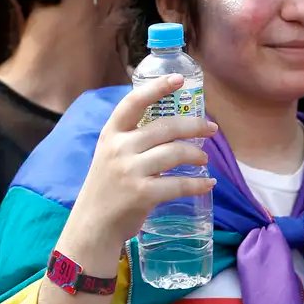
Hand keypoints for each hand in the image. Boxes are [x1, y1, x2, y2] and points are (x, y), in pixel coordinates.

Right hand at [60, 75, 217, 258]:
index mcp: (111, 134)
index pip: (133, 102)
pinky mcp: (141, 193)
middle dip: (195, 126)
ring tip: (204, 159)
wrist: (92, 225)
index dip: (157, 88)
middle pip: (166, 127)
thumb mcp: (113, 155)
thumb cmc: (109, 186)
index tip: (178, 79)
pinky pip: (180, 183)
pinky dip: (199, 183)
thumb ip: (135, 138)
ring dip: (197, 155)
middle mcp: (118, 148)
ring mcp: (129, 171)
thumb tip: (176, 123)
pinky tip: (207, 183)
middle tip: (212, 129)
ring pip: (176, 153)